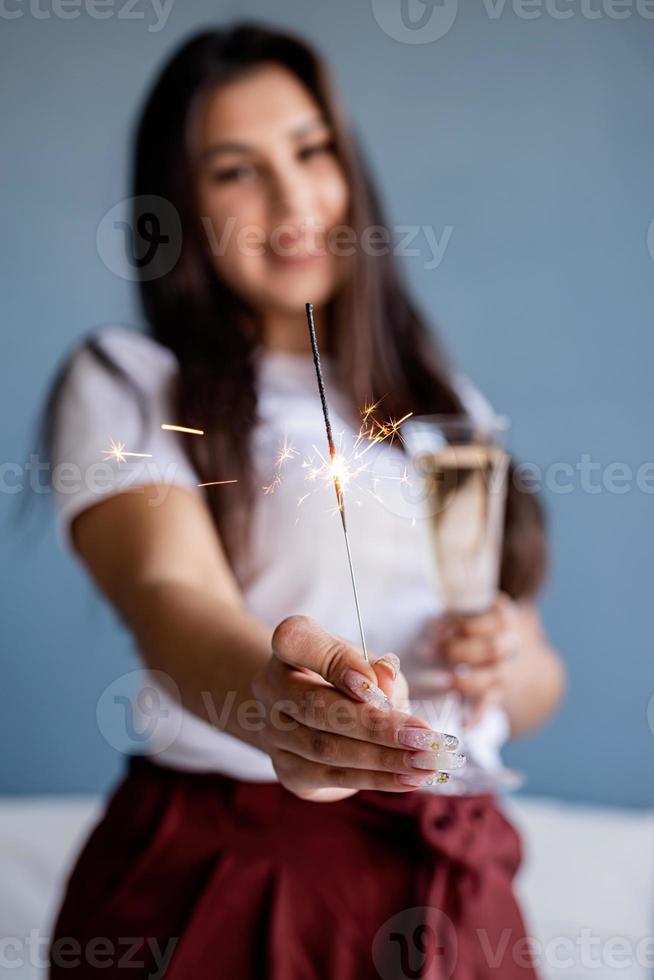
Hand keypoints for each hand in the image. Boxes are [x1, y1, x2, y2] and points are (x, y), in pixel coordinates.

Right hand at [251, 615, 464, 801]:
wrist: (309, 717)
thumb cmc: (346, 680)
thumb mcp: (368, 664)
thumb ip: (378, 670)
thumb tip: (386, 681)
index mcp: (290, 648)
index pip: (297, 640)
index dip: (334, 661)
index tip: (373, 682)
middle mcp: (271, 687)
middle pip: (316, 706)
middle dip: (374, 725)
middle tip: (423, 737)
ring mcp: (273, 732)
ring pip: (326, 748)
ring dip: (382, 758)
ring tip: (425, 762)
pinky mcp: (287, 770)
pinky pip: (332, 777)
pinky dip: (376, 779)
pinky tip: (409, 779)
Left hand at [423, 593, 519, 728]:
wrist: (508, 649)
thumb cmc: (471, 622)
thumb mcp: (468, 606)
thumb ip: (451, 608)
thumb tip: (415, 601)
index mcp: (504, 617)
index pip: (490, 619)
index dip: (462, 625)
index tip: (433, 628)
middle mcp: (510, 644)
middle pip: (491, 649)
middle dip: (456, 650)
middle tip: (425, 651)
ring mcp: (506, 670)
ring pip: (491, 678)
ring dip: (462, 680)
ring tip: (437, 681)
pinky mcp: (498, 692)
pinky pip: (490, 705)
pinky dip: (478, 715)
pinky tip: (464, 723)